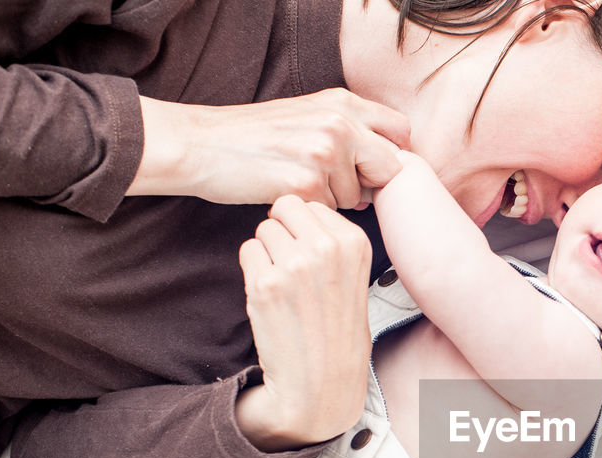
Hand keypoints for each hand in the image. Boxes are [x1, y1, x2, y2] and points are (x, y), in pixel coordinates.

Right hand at [132, 89, 409, 208]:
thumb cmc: (254, 136)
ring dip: (335, 199)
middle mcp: (339, 123)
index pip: (400, 133)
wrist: (201, 145)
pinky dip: (311, 209)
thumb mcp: (308, 114)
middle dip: (369, 183)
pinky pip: (329, 211)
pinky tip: (285, 192)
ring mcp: (325, 153)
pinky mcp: (307, 183)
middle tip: (336, 184)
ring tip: (298, 181)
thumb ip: (350, 129)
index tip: (371, 169)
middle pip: (389, 168)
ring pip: (357, 195)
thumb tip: (388, 164)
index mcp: (343, 102)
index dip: (390, 156)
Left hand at [235, 197, 374, 449]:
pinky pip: (248, 251)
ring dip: (267, 252)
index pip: (311, 204)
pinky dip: (254, 271)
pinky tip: (272, 298)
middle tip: (291, 265)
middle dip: (282, 230)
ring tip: (285, 286)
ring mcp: (294, 265)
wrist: (321, 385)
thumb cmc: (337, 334)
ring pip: (264, 228)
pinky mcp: (265, 284)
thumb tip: (296, 207)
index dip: (304, 227)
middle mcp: (327, 248)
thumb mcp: (353, 278)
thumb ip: (331, 241)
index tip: (312, 257)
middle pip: (284, 206)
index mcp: (355, 243)